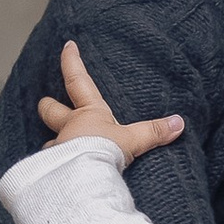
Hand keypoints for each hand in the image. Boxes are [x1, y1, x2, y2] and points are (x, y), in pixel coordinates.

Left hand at [36, 40, 184, 168]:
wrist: (83, 178)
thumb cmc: (104, 151)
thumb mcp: (133, 140)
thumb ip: (153, 132)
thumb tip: (179, 123)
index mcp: (88, 113)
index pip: (77, 80)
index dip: (71, 61)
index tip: (67, 45)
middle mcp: (69, 127)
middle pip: (50, 110)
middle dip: (48, 105)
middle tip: (44, 101)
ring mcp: (58, 148)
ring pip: (50, 141)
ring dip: (54, 143)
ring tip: (59, 150)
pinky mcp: (52, 169)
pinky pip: (51, 166)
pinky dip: (54, 168)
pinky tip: (59, 176)